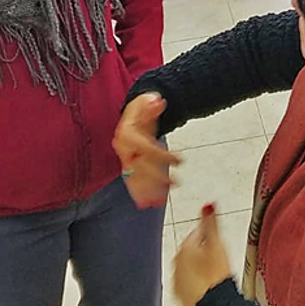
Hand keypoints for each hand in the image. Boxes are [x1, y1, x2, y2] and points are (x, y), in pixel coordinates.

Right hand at [113, 93, 181, 208]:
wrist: (133, 115)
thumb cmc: (141, 108)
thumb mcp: (147, 101)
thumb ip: (151, 103)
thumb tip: (157, 101)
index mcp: (127, 134)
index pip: (147, 148)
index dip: (163, 155)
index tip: (180, 160)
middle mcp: (124, 149)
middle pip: (140, 166)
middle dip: (157, 177)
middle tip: (176, 183)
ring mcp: (126, 159)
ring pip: (136, 178)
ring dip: (147, 190)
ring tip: (160, 202)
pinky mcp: (129, 166)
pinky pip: (134, 182)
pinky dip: (140, 193)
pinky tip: (148, 204)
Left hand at [173, 205, 232, 305]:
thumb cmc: (215, 277)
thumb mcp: (217, 244)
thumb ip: (211, 223)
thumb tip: (208, 205)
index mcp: (184, 247)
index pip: (198, 232)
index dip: (211, 237)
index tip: (218, 243)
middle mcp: (176, 262)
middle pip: (193, 250)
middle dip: (205, 252)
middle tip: (219, 260)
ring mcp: (177, 279)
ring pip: (190, 267)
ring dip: (200, 267)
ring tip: (215, 274)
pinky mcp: (180, 294)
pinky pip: (189, 282)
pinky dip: (197, 282)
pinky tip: (208, 285)